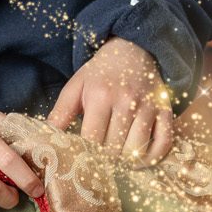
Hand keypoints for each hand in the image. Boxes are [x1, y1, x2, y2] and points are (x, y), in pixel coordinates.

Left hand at [48, 38, 174, 162]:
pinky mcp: (165, 110)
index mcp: (100, 96)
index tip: (81, 159)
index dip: (85, 154)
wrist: (132, 49)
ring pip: (137, 150)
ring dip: (126, 161)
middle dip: (104, 159)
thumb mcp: (76, 86)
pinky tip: (140, 160)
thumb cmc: (101, 73)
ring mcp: (148, 106)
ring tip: (117, 161)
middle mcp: (126, 102)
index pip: (91, 139)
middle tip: (99, 161)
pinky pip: (164, 142)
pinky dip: (153, 157)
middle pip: (114, 148)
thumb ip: (60, 113)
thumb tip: (46, 139)